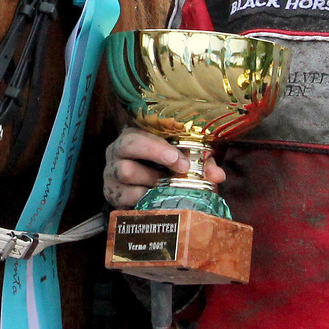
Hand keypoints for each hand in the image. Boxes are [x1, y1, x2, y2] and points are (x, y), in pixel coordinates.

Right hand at [104, 127, 224, 209]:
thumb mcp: (184, 164)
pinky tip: (153, 199)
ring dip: (151, 181)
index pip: (141, 128)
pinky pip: (125, 195)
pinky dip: (143, 198)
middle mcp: (117, 149)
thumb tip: (218, 175)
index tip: (183, 161)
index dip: (161, 144)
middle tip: (180, 169)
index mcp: (135, 134)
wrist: (141, 198)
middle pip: (127, 145)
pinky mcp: (110, 193)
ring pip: (126, 171)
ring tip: (165, 186)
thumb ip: (201, 165)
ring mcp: (110, 172)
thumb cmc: (165, 172)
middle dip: (155, 154)